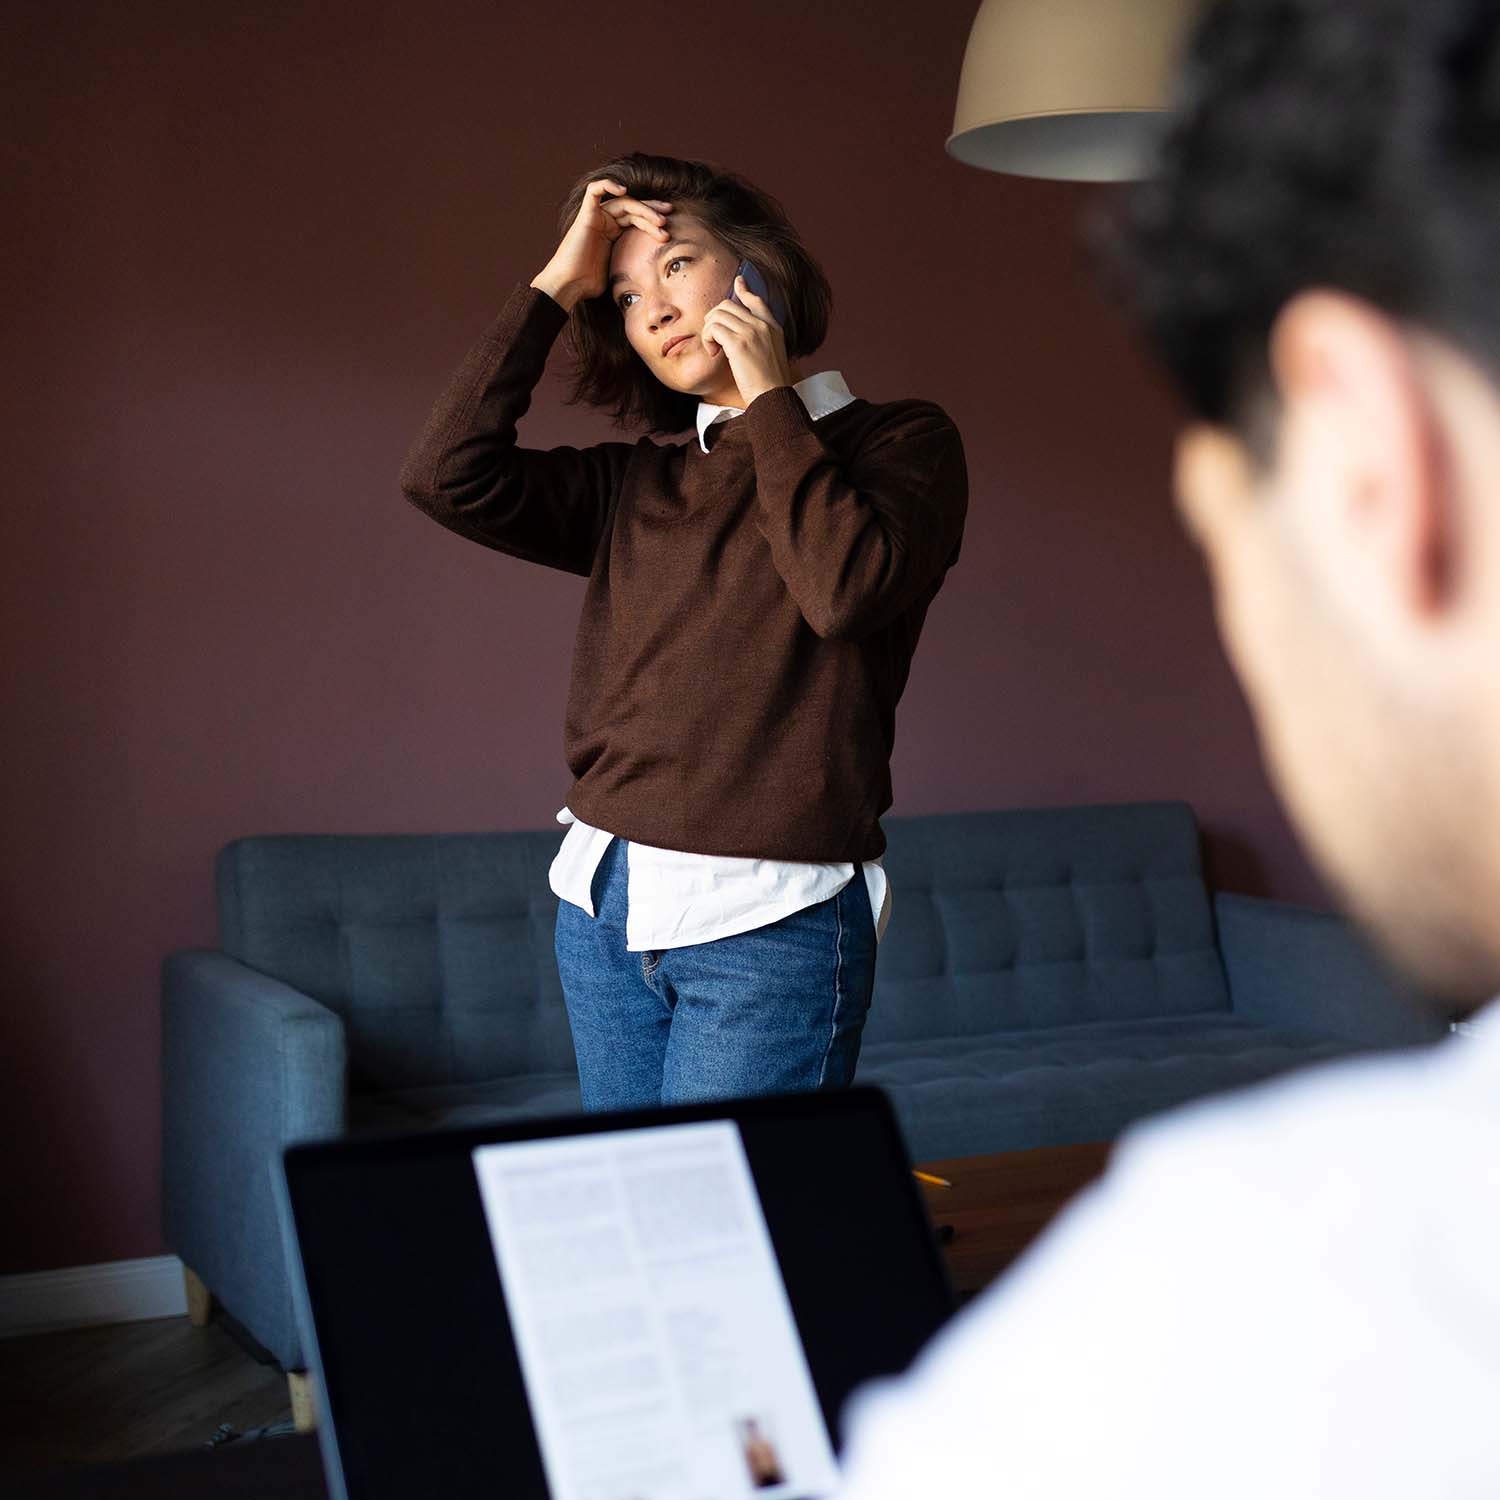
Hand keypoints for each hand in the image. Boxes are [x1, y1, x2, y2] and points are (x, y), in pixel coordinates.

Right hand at [530, 178, 673, 308]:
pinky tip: (623, 190)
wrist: (569, 286)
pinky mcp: (585, 215)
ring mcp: (596, 218)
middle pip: (633, 209)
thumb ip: (633, 264)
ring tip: (660, 221)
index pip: (637, 220)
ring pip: (623, 203)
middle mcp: (605, 223)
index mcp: (614, 234)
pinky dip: (607, 185)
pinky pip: (594, 191)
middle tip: (668, 218)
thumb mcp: (620, 272)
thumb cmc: (590, 285)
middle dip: (652, 212)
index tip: (669, 228)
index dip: (653, 221)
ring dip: (643, 209)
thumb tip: (657, 276)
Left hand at [701, 275, 794, 405]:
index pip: (756, 300)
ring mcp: (751, 332)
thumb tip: (738, 337)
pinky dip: (708, 339)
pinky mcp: (738, 343)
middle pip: (727, 305)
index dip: (744, 289)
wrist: (773, 397)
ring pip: (717, 314)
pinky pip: (714, 328)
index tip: (738, 281)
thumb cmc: (769, 384)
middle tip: (715, 341)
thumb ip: (760, 341)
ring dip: (709, 331)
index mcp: (773, 327)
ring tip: (715, 350)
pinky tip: (714, 353)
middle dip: (714, 320)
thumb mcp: (771, 356)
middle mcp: (762, 325)